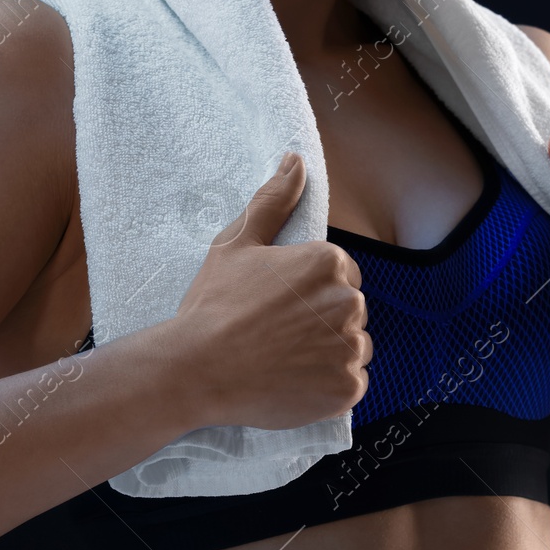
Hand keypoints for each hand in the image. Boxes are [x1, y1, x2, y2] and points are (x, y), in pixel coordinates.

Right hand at [169, 153, 371, 429]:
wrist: (196, 369)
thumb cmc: (214, 305)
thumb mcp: (237, 243)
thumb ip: (274, 201)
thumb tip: (295, 161)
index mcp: (329, 261)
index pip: (341, 276)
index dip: (309, 293)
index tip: (278, 308)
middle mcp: (349, 301)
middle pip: (349, 311)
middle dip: (321, 321)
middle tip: (277, 336)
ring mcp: (351, 348)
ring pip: (352, 348)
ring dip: (328, 354)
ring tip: (284, 360)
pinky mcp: (348, 388)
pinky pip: (350, 384)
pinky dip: (329, 387)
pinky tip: (294, 383)